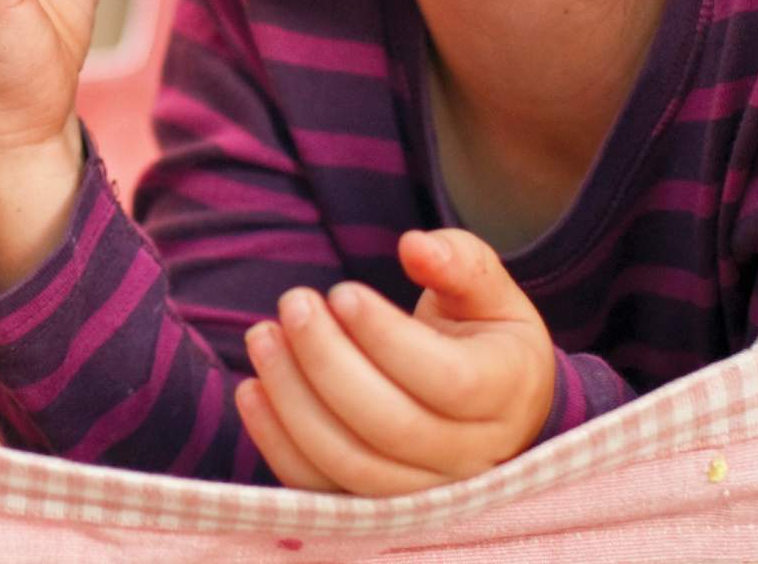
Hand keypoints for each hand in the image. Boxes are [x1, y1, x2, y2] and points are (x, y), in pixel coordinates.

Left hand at [236, 229, 555, 494]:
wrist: (488, 406)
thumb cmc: (482, 334)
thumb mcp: (486, 290)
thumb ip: (459, 261)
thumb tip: (415, 247)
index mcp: (505, 393)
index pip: (447, 380)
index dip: (386, 337)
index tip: (341, 292)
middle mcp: (473, 458)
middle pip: (391, 425)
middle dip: (327, 360)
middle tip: (293, 302)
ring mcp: (425, 494)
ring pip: (352, 463)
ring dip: (293, 399)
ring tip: (262, 335)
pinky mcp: (378, 509)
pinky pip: (322, 490)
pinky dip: (278, 444)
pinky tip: (252, 389)